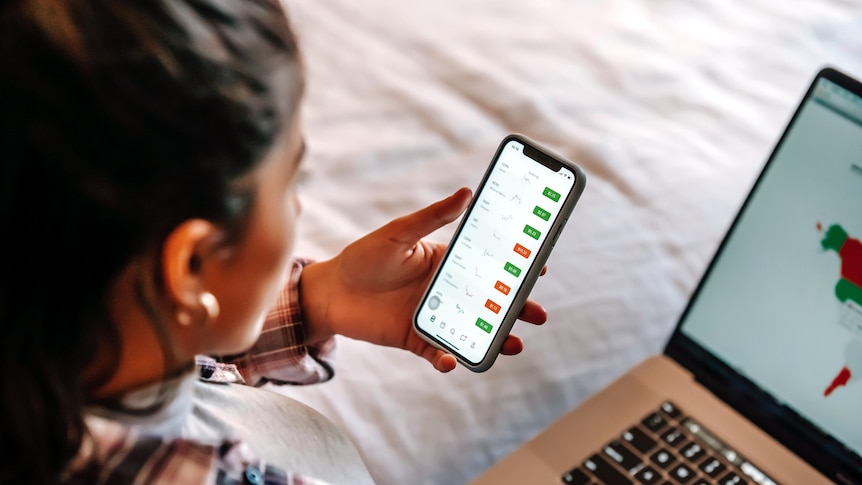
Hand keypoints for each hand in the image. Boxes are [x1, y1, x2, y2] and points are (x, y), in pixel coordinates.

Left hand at [299, 188, 547, 371]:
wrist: (329, 293)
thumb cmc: (363, 257)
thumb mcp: (398, 233)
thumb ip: (432, 218)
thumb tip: (467, 192)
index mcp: (446, 263)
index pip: (489, 266)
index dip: (515, 268)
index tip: (540, 268)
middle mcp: (446, 292)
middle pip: (490, 303)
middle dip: (517, 309)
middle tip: (539, 314)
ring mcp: (434, 318)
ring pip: (473, 331)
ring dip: (495, 339)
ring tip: (514, 344)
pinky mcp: (416, 340)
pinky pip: (438, 352)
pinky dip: (448, 359)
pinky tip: (452, 360)